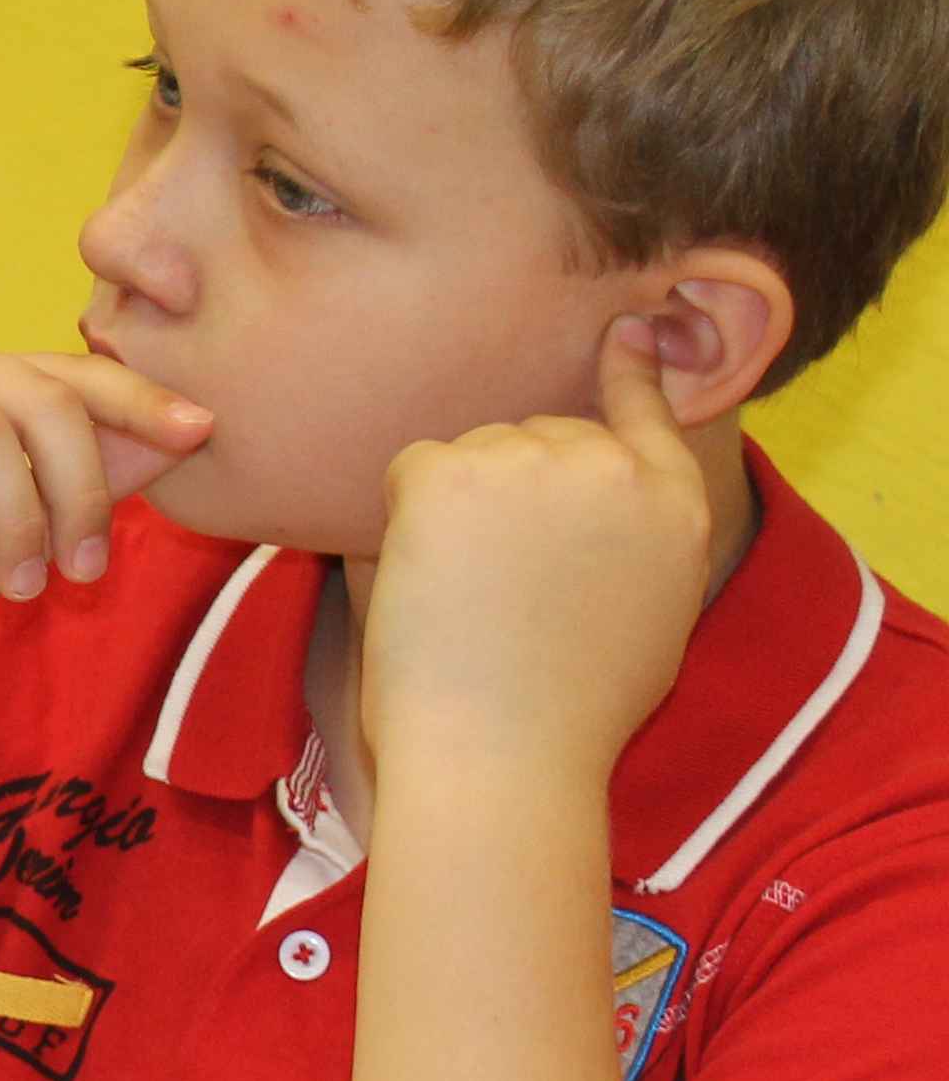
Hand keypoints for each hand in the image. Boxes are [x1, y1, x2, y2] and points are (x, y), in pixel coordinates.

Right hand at [0, 345, 208, 681]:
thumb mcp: (20, 535)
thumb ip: (91, 482)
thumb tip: (189, 432)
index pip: (71, 374)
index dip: (138, 399)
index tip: (200, 433)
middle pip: (35, 398)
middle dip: (77, 489)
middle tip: (83, 571)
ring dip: (12, 513)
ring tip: (18, 583)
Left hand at [361, 324, 714, 788]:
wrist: (505, 750)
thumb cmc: (569, 714)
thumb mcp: (651, 617)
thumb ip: (639, 538)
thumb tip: (610, 501)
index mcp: (675, 507)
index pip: (649, 414)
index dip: (631, 374)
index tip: (627, 330)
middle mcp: (611, 468)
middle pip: (538, 437)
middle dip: (507, 493)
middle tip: (502, 592)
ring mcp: (531, 461)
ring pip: (473, 454)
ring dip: (456, 509)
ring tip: (473, 600)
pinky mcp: (451, 471)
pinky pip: (415, 468)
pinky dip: (406, 518)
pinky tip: (432, 580)